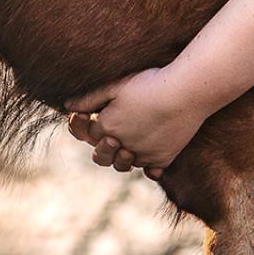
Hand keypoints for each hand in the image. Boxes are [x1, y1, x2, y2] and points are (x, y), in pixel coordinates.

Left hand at [63, 67, 204, 179]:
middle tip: (112, 135)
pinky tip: (149, 153)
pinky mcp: (163, 159)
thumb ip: (90, 98)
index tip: (90, 116)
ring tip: (128, 144)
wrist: (186, 93)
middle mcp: (122, 145)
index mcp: (107, 127)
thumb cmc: (150, 83)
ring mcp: (143, 155)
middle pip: (102, 156)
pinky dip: (147, 166)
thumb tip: (67, 106)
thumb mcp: (116, 86)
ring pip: (125, 164)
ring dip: (122, 157)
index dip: (86, 125)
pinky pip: (151, 171)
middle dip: (102, 147)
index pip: (89, 133)